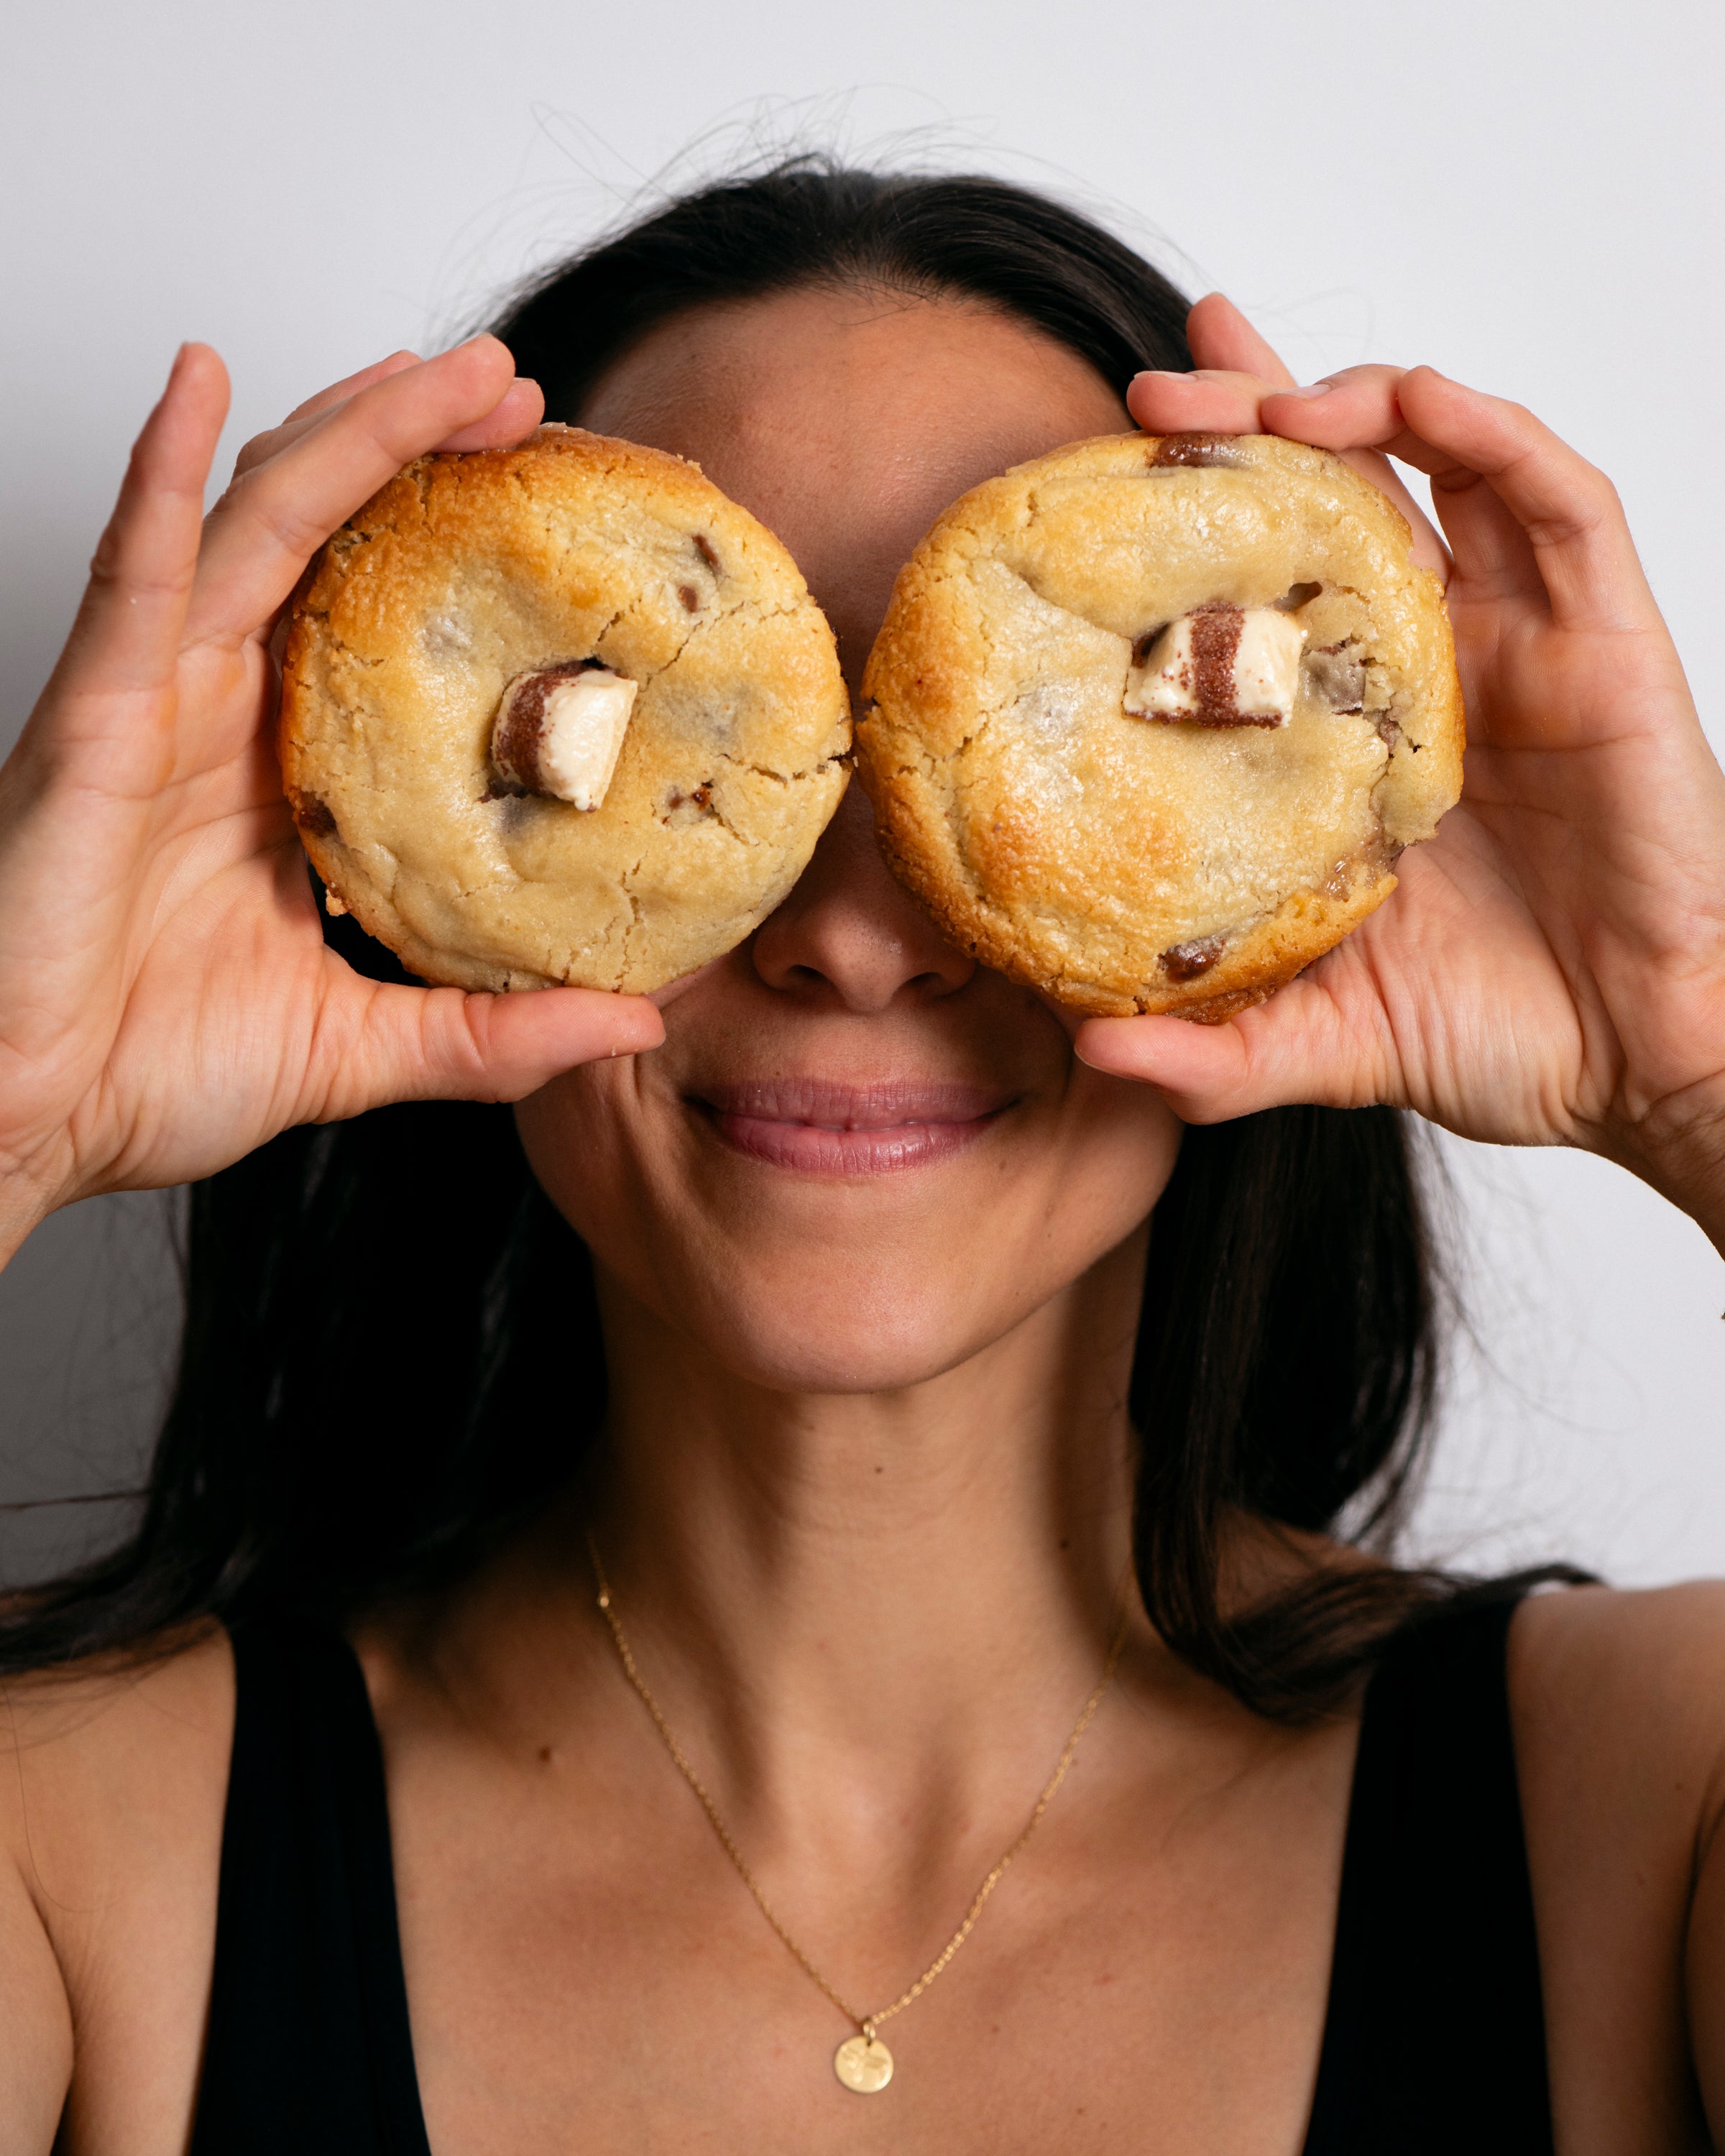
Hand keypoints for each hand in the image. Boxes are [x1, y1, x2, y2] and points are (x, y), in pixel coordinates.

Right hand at [0, 340, 662, 1262]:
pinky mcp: (93, 714)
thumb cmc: (146, 1071)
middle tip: (518, 392)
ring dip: (345, 432)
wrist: (28, 1117)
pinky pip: (133, 573)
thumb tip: (633, 1021)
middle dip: (418, 450)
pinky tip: (198, 387)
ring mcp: (156, 699)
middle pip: (329, 539)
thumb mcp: (363, 1045)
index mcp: (288, 773)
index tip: (552, 507)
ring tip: (442, 369)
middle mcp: (225, 713)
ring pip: (255, 523)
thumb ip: (494, 1033)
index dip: (456, 553)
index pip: (382, 623)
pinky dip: (160, 474)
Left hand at [1074, 297, 1724, 1243]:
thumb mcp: (1319, 1040)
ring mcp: (1519, 642)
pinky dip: (1490, 434)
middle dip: (1253, 417)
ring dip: (1357, 404)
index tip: (1102, 461)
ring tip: (1264, 398)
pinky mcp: (1604, 639)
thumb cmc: (1493, 1030)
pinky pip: (1558, 500)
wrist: (1634, 1060)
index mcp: (1352, 728)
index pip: (1267, 581)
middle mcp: (1431, 663)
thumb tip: (1089, 1052)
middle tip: (1157, 388)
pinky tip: (1416, 405)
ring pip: (1445, 465)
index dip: (1200, 511)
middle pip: (1340, 492)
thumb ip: (1210, 1054)